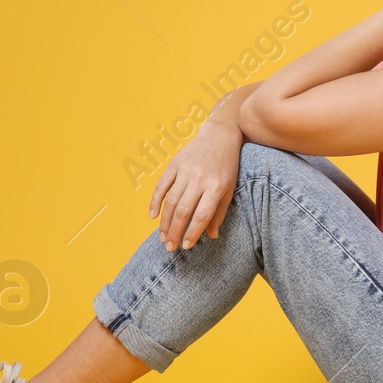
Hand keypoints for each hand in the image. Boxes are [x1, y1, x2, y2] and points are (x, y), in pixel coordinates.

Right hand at [148, 122, 242, 250]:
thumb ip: (219, 212)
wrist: (220, 135)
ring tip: (162, 237)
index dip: (192, 233)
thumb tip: (211, 236)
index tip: (186, 246)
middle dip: (175, 232)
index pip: (201, 215)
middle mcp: (199, 179)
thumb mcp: (230, 188)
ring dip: (164, 222)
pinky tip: (152, 216)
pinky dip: (155, 201)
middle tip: (169, 247)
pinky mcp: (174, 164)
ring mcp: (185, 171)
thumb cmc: (227, 165)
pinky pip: (161, 185)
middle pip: (183, 211)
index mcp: (216, 187)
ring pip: (171, 201)